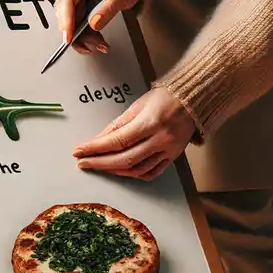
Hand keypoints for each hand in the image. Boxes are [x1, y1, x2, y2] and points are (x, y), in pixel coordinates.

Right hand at [56, 0, 142, 53]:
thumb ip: (108, 9)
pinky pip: (79, 24)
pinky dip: (88, 35)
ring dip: (84, 37)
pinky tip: (98, 41)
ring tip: (100, 44)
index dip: (65, 20)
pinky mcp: (81, 6)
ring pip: (72, 22)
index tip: (68, 37)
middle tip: (91, 45)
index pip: (67, 0)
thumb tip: (94, 23)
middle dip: (77, 33)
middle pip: (66, 14)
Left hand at [73, 88, 196, 180]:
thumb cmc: (165, 98)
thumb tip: (98, 140)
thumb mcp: (137, 106)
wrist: (192, 101)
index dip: (95, 148)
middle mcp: (160, 139)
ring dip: (115, 170)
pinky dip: (135, 174)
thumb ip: (117, 125)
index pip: (116, 141)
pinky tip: (122, 170)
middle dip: (100, 163)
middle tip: (84, 163)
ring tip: (100, 165)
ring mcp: (168, 151)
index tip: (79, 151)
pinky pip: (151, 173)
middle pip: (125, 159)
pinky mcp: (172, 157)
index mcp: (150, 123)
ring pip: (137, 170)